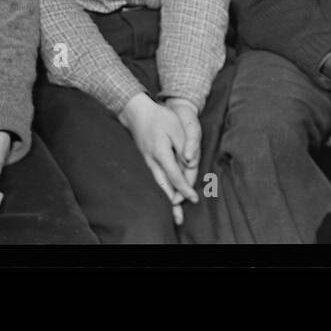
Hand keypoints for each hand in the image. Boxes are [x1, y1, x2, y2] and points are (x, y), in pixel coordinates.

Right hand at [120, 93, 198, 225]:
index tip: (194, 198)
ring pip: (157, 185)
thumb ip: (184, 146)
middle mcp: (152, 161)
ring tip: (173, 213)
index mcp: (161, 153)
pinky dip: (161, 189)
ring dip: (166, 199)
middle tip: (180, 218)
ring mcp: (147, 161)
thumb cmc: (159, 117)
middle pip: (164, 187)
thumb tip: (189, 163)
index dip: (185, 189)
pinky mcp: (146, 160)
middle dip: (174, 202)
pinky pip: (154, 179)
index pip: (175, 176)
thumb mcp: (176, 128)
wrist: (136, 112)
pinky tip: (165, 196)